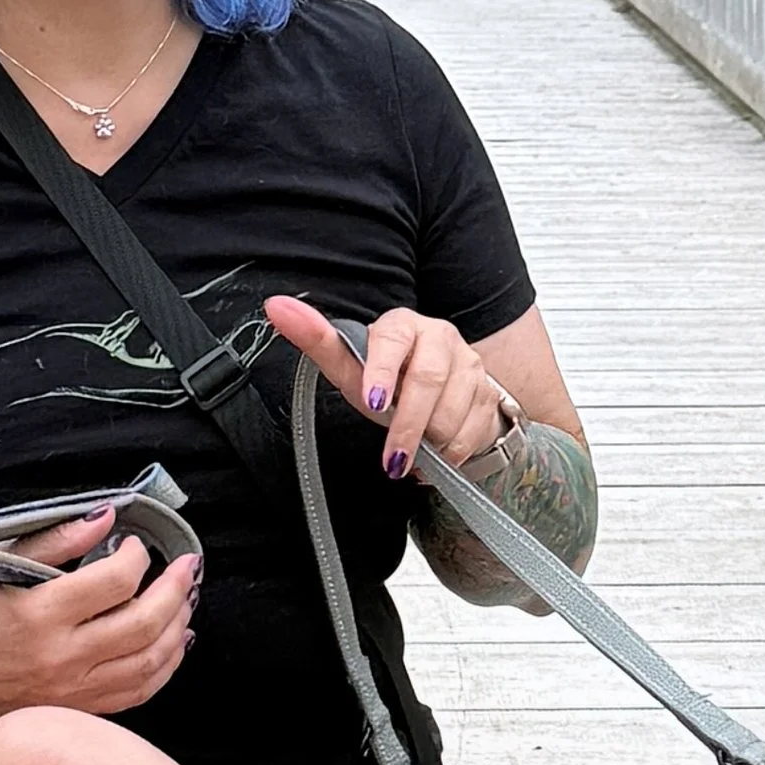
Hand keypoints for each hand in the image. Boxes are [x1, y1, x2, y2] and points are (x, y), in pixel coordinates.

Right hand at [0, 508, 199, 722]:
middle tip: (187, 566)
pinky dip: (164, 667)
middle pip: (143, 623)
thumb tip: (105, 516)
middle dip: (176, 589)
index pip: (114, 581)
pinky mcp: (74, 708)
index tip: (135, 544)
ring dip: (178, 627)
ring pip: (149, 661)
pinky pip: (136, 693)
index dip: (137, 557)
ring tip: (186, 600)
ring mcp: (70, 689)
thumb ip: (55, 538)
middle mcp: (59, 656)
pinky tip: (172, 644)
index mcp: (39, 613)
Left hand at [264, 296, 508, 478]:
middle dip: (408, 425)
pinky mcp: (489, 392)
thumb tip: (275, 306)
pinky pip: (474, 429)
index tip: (373, 403)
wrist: (438, 404)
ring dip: (431, 441)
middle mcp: (440, 337)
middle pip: (428, 379)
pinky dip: (453, 451)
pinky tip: (438, 452)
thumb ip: (317, 341)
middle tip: (392, 458)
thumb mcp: (350, 371)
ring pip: (453, 409)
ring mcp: (469, 364)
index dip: (383, 371)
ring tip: (415, 451)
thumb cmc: (388, 386)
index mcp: (402, 326)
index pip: (393, 340)